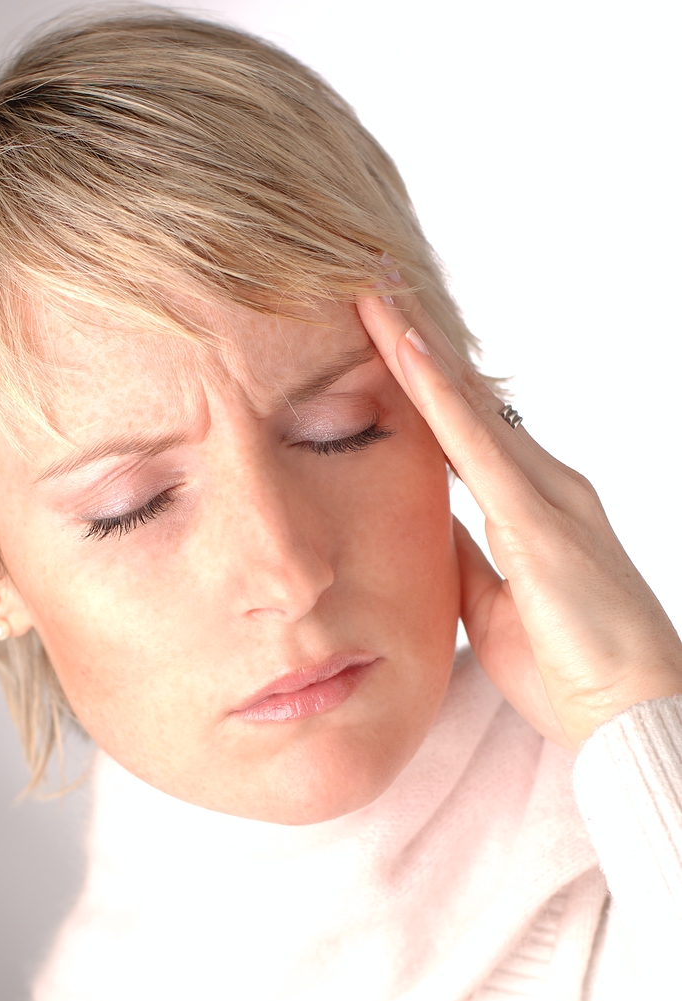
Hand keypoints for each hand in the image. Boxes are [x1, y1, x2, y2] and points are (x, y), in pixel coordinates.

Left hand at [357, 290, 681, 747]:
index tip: (381, 338)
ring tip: (374, 288)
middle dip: (417, 340)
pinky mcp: (539, 521)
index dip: (423, 381)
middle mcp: (544, 485)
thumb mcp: (490, 606)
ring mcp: (546, 495)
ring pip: (466, 402)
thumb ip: (463, 558)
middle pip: (466, 398)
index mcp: (531, 508)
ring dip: (418, 346)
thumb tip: (424, 526)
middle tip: (371, 281)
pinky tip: (403, 350)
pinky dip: (435, 393)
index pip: (464, 429)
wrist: (631, 717)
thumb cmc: (569, 669)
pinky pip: (474, 444)